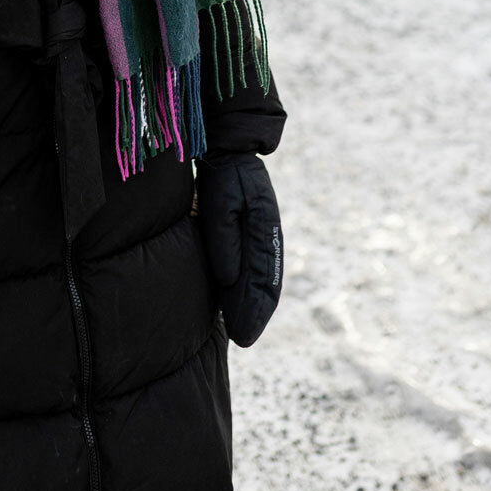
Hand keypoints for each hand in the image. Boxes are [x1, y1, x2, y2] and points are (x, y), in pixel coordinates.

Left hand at [195, 152, 282, 347]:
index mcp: (264, 231)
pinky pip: (259, 268)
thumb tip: (228, 278)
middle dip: (256, 314)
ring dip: (255, 305)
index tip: (244, 335)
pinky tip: (241, 303)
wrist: (232, 150)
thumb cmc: (222, 177)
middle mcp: (270, 237)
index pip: (262, 280)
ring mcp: (266, 235)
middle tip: (244, 340)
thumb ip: (225, 240)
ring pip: (265, 279)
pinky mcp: (257, 233)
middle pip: (266, 284)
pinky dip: (253, 289)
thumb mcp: (220, 205)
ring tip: (244, 330)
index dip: (253, 310)